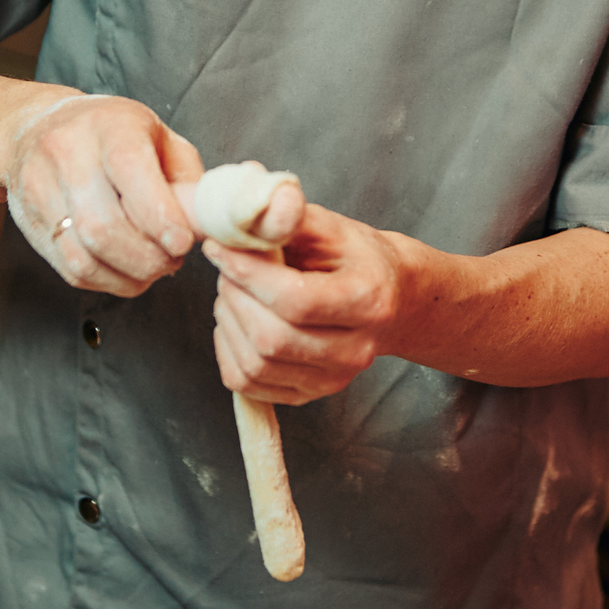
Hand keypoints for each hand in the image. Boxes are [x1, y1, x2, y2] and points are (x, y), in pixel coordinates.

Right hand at [2, 94, 203, 294]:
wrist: (36, 128)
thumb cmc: (110, 133)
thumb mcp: (157, 136)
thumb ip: (186, 178)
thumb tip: (206, 223)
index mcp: (109, 125)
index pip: (129, 171)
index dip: (159, 216)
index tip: (181, 243)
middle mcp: (67, 153)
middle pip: (102, 226)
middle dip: (146, 258)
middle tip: (172, 262)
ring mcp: (40, 189)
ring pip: (83, 256)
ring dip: (127, 276)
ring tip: (152, 270)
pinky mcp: (29, 222)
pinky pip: (69, 269)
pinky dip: (105, 281)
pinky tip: (126, 272)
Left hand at [203, 203, 402, 403]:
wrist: (389, 297)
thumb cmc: (355, 257)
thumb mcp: (330, 226)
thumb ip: (287, 218)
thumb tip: (246, 214)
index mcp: (369, 301)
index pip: (296, 300)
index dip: (247, 274)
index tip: (218, 247)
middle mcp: (357, 350)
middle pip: (273, 339)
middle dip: (234, 297)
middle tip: (225, 267)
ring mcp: (334, 380)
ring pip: (256, 365)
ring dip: (228, 322)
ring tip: (231, 290)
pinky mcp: (310, 394)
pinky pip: (248, 385)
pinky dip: (227, 351)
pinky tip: (235, 321)